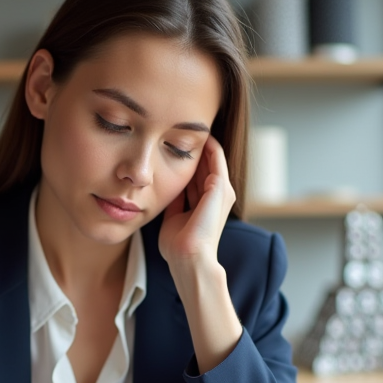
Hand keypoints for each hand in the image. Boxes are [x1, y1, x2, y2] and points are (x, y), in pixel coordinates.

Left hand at [156, 134, 243, 373]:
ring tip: (187, 124)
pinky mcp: (220, 187)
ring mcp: (221, 191)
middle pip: (203, 163)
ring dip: (198, 141)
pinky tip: (194, 132)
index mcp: (206, 202)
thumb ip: (173, 203)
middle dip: (190, 147)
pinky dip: (206, 144)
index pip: (195, 174)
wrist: (188, 259)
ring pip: (210, 157)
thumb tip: (161, 191)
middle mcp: (217, 195)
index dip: (183, 159)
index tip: (167, 143)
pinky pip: (215, 157)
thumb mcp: (172, 218)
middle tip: (176, 125)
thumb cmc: (178, 247)